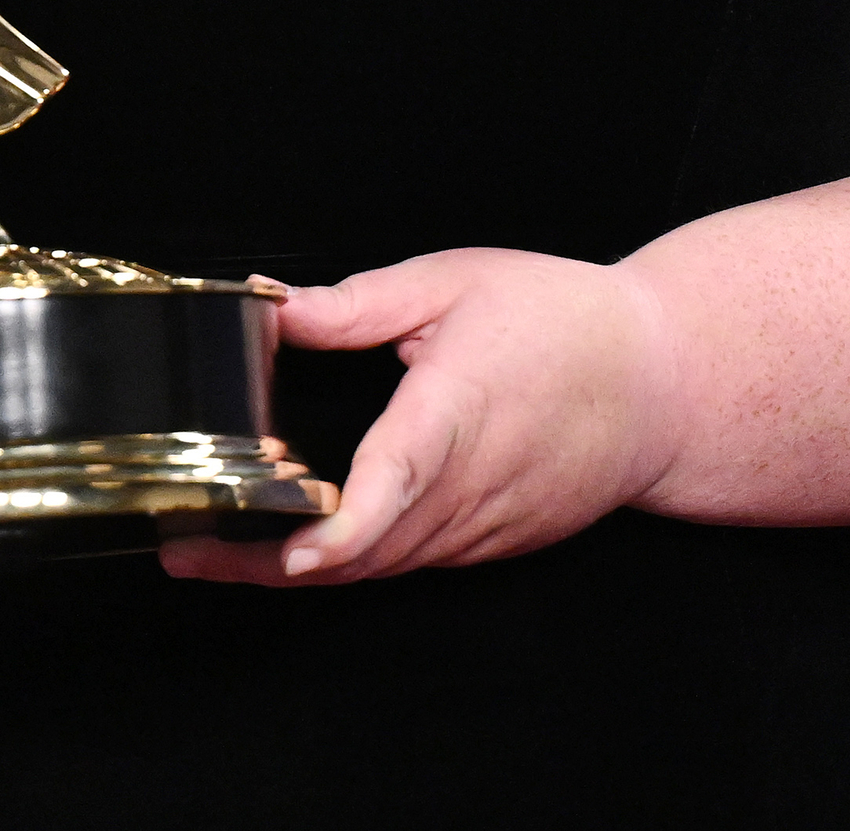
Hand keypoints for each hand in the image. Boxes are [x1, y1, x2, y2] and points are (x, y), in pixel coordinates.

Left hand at [161, 248, 686, 586]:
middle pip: (364, 549)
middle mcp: (469, 487)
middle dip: (271, 561)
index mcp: (455, 414)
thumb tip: (275, 309)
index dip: (334, 531)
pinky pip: (413, 560)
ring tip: (217, 551)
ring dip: (304, 566)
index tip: (284, 550)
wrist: (662, 383)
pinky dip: (357, 558)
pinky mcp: (492, 543)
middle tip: (187, 550)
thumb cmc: (564, 322)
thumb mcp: (454, 282)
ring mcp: (483, 527)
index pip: (391, 488)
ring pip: (382, 565)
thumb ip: (358, 304)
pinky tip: (305, 540)